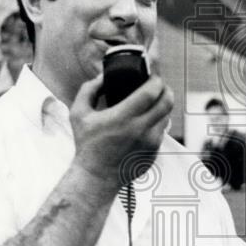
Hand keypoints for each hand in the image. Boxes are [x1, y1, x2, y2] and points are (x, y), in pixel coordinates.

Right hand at [70, 73, 173, 187]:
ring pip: (167, 115)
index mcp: (122, 118)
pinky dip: (158, 120)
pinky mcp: (154, 152)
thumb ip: (89, 89)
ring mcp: (150, 143)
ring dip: (163, 103)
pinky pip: (162, 130)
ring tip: (153, 99)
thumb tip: (104, 76)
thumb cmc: (87, 145)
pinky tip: (147, 118)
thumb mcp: (78, 114)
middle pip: (166, 101)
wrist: (96, 177)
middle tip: (157, 82)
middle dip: (164, 87)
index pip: (150, 92)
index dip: (156, 76)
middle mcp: (140, 130)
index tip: (155, 67)